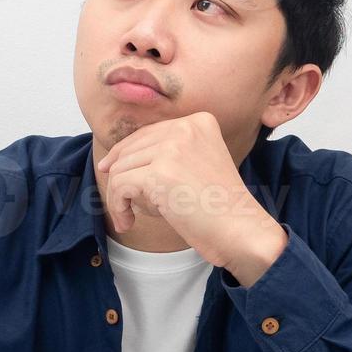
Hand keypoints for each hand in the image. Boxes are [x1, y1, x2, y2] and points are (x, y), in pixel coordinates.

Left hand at [95, 112, 286, 284]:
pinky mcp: (160, 172)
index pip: (147, 134)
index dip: (124, 155)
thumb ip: (166, 155)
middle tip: (121, 206)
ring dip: (117, 196)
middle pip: (129, 149)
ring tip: (128, 218)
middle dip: (118, 179)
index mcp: (199, 122)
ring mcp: (173, 148)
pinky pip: (119, 185)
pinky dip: (117, 206)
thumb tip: (113, 160)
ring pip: (120, 168)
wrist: (240, 229)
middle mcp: (186, 128)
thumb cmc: (219, 208)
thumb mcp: (196, 165)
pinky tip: (127, 221)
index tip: (111, 173)